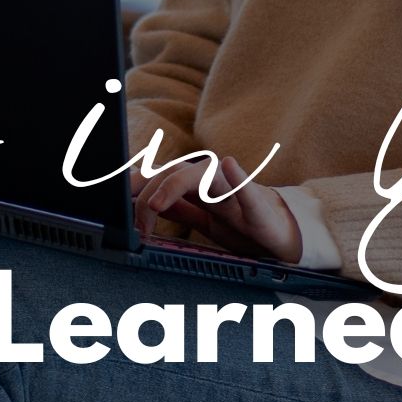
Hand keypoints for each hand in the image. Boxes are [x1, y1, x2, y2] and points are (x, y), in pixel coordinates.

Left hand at [130, 153, 302, 263]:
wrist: (287, 236)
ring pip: (204, 175)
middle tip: (135, 222)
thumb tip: (142, 201)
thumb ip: (178, 208)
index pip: (162, 177)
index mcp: (200, 189)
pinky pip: (248, 190)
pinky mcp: (259, 206)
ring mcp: (235, 192)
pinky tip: (228, 165)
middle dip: (149, 193)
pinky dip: (238, 177)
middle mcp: (214, 184)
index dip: (137, 185)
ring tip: (157, 201)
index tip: (114, 199)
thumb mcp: (204, 221)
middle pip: (175, 173)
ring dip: (176, 184)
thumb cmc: (246, 227)